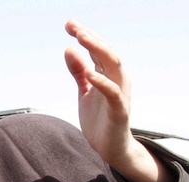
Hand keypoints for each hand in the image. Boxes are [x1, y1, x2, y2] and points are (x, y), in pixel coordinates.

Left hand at [63, 21, 173, 181]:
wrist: (111, 149)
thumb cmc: (99, 120)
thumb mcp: (84, 92)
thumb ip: (79, 72)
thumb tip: (68, 49)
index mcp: (108, 75)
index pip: (97, 50)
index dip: (85, 36)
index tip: (69, 24)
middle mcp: (117, 80)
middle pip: (106, 52)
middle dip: (90, 38)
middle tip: (74, 27)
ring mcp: (120, 94)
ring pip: (113, 66)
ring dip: (98, 51)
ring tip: (82, 39)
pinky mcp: (119, 111)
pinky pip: (113, 93)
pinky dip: (102, 82)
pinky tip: (90, 73)